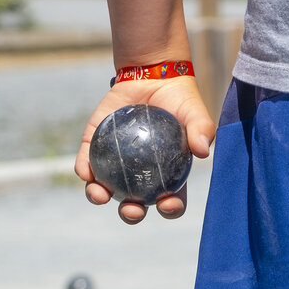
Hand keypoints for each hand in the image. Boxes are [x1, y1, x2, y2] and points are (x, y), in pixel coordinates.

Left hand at [74, 77, 215, 223]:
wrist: (153, 74)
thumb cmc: (180, 98)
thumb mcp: (195, 112)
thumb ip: (201, 130)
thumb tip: (204, 152)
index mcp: (167, 174)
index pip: (170, 198)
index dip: (169, 208)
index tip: (166, 204)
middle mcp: (140, 173)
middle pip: (135, 202)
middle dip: (132, 213)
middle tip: (132, 208)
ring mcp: (117, 162)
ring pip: (105, 188)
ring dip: (100, 196)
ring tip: (100, 195)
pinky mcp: (96, 146)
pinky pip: (87, 162)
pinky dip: (84, 169)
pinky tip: (85, 172)